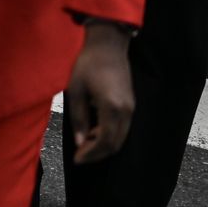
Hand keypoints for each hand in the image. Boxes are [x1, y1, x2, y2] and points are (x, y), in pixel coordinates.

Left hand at [66, 22, 134, 163]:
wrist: (108, 46)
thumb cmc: (88, 65)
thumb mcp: (76, 91)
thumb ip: (78, 118)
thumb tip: (80, 142)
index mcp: (112, 107)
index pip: (105, 141)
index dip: (91, 154)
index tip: (77, 160)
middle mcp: (126, 111)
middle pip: (116, 144)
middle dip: (97, 154)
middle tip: (80, 157)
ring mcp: (131, 108)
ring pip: (120, 137)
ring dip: (103, 145)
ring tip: (84, 145)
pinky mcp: (131, 104)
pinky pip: (122, 127)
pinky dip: (109, 135)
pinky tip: (93, 132)